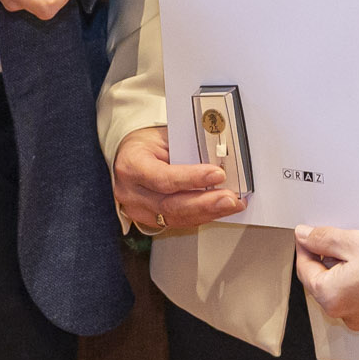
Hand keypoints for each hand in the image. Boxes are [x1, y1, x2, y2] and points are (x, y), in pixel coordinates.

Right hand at [111, 125, 244, 234]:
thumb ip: (185, 148)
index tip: (217, 174)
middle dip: (205, 203)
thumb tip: (218, 155)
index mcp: (131, 165)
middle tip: (230, 199)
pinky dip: (202, 216)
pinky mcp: (150, 220)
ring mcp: (139, 210)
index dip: (191, 178)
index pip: (162, 177)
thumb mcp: (162, 137)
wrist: (127, 157)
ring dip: (208, 212)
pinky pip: (179, 222)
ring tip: (231, 205)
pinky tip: (219, 210)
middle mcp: (131, 193)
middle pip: (171, 205)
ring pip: (177, 217)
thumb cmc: (145, 144)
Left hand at [293, 225, 358, 333]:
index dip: (305, 249)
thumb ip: (323, 239)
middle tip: (336, 241)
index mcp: (331, 297)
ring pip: (343, 294)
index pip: (305, 271)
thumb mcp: (352, 242)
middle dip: (326, 262)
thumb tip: (305, 237)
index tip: (307, 236)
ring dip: (344, 275)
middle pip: (323, 284)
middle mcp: (345, 314)